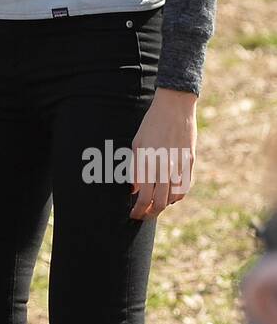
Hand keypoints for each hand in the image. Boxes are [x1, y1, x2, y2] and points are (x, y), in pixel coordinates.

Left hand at [128, 88, 196, 218]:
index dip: (138, 211)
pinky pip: (185, 187)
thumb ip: (135, 169)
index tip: (133, 215)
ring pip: (174, 198)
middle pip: (160, 203)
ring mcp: (180, 167)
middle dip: (150, 213)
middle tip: (143, 215)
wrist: (175, 108)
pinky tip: (169, 196)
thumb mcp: (137, 144)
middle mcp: (166, 169)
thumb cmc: (151, 124)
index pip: (144, 198)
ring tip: (154, 205)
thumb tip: (134, 189)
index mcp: (149, 164)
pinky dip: (177, 196)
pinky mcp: (190, 163)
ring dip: (164, 205)